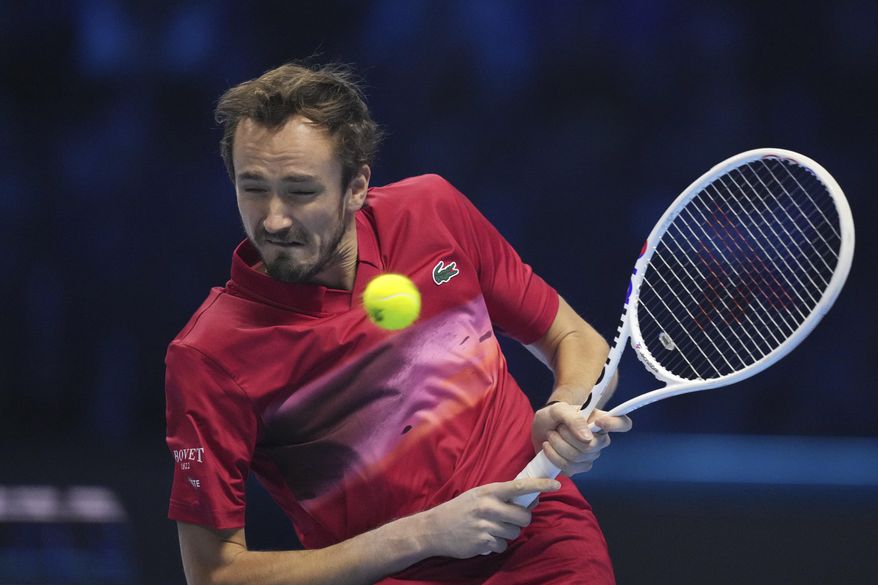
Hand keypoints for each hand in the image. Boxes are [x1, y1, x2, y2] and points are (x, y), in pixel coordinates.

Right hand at [420, 478, 560, 558]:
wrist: (434, 529)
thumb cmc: (459, 509)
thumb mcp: (478, 495)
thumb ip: (501, 496)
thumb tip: (530, 499)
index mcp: (488, 491)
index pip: (519, 486)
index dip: (540, 485)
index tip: (556, 484)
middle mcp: (488, 507)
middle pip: (523, 516)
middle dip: (521, 520)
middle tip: (510, 519)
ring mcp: (486, 526)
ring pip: (514, 533)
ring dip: (507, 533)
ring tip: (492, 529)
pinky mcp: (483, 542)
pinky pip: (503, 546)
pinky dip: (497, 544)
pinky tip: (484, 539)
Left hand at [532, 402, 631, 475]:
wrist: (542, 429)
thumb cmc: (554, 416)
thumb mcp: (559, 410)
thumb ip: (573, 419)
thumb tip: (587, 438)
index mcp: (600, 420)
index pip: (622, 423)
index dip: (615, 424)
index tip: (598, 421)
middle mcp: (600, 439)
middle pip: (592, 446)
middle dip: (567, 436)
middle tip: (558, 427)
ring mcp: (590, 455)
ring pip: (577, 457)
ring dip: (558, 445)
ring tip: (551, 435)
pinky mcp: (578, 467)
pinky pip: (569, 467)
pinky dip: (554, 456)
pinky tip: (549, 447)